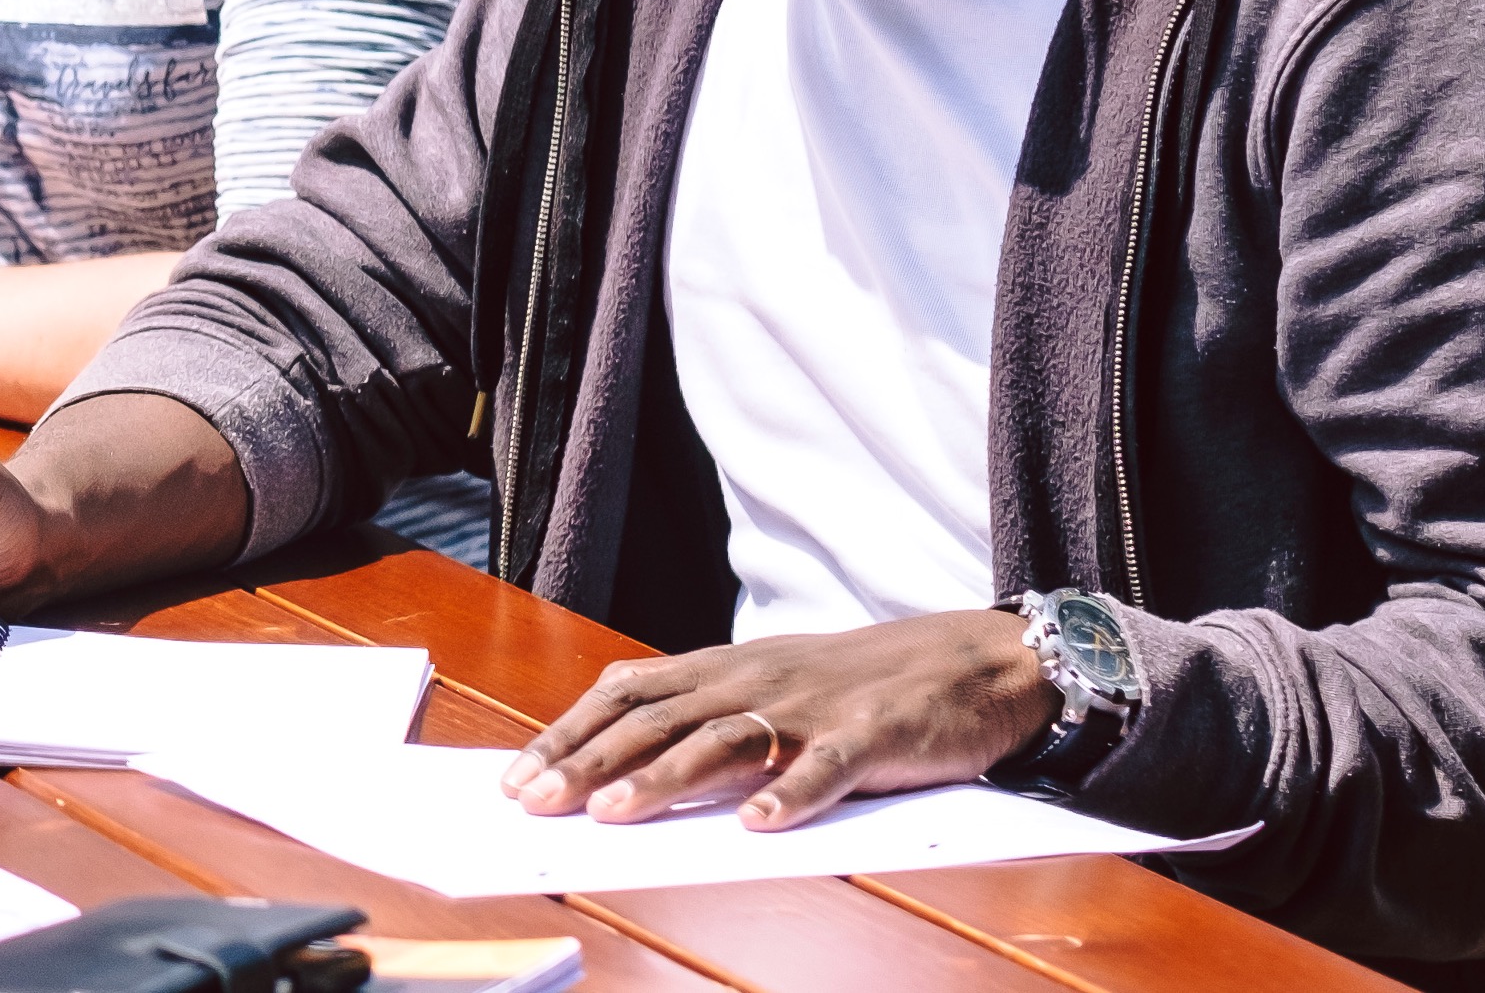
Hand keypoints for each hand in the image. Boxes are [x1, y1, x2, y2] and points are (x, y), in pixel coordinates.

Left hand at [503, 610, 1055, 829]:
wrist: (970, 657)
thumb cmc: (855, 683)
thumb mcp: (766, 684)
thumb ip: (702, 714)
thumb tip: (618, 763)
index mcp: (724, 667)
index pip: (625, 694)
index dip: (567, 733)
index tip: (514, 776)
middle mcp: (755, 679)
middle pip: (657, 719)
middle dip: (589, 762)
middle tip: (534, 803)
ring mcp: (813, 707)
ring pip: (725, 740)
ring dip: (665, 779)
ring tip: (614, 815)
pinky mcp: (874, 735)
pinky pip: (828, 769)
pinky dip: (791, 796)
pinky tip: (757, 826)